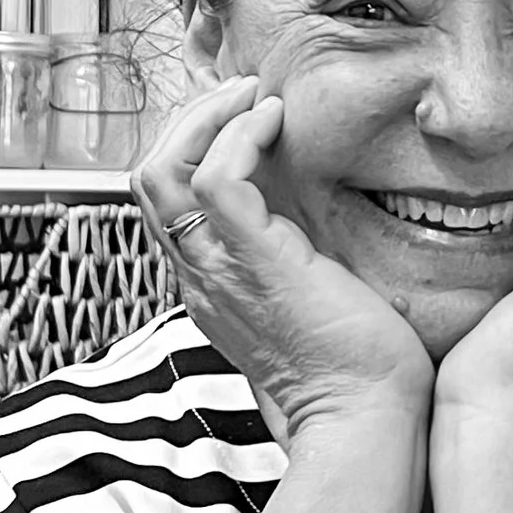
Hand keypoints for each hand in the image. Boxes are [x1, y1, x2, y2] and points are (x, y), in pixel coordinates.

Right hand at [134, 75, 433, 431]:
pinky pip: (215, 180)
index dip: (189, 144)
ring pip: (162, 171)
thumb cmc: (356, 368)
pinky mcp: (253, 261)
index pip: (166, 199)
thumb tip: (320, 209)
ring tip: (253, 97)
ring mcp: (218, 270)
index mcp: (210, 283)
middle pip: (148, 177)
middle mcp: (200, 276)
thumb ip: (298, 254)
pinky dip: (238, 136)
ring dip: (205, 118)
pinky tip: (275, 121)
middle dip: (188, 120)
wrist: (363, 419)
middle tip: (241, 93)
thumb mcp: (313, 295)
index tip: (240, 114)